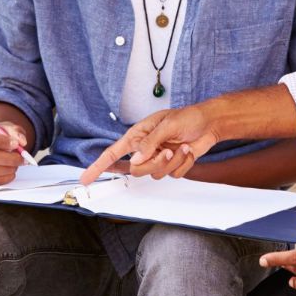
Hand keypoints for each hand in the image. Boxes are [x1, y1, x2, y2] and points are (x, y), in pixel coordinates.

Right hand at [0, 119, 28, 184]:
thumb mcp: (7, 127)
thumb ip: (15, 131)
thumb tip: (21, 142)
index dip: (1, 141)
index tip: (16, 144)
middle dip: (9, 158)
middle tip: (22, 158)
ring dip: (8, 169)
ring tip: (17, 164)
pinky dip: (5, 178)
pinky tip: (12, 172)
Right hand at [80, 106, 219, 183]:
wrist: (210, 123)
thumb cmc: (188, 117)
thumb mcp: (167, 125)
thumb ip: (149, 143)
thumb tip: (135, 161)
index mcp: (137, 136)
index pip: (113, 153)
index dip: (98, 166)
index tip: (85, 179)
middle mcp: (145, 149)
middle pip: (136, 170)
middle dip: (154, 163)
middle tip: (168, 150)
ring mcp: (158, 158)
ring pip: (155, 174)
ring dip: (172, 162)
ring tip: (182, 146)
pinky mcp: (172, 166)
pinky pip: (173, 175)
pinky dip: (183, 164)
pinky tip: (188, 151)